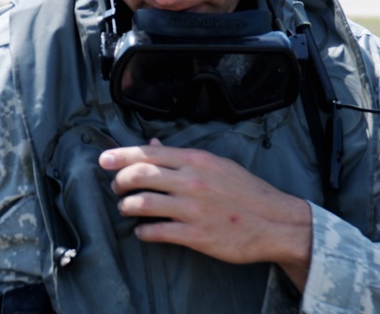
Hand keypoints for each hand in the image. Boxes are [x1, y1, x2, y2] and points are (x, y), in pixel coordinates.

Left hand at [100, 138, 312, 290]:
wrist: (277, 223)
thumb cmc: (247, 191)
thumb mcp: (217, 165)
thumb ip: (182, 156)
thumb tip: (153, 145)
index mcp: (196, 160)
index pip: (148, 153)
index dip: (120, 156)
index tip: (102, 160)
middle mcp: (192, 181)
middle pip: (139, 175)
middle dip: (119, 181)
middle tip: (116, 187)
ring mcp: (193, 209)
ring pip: (142, 203)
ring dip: (126, 206)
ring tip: (125, 208)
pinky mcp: (196, 236)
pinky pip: (157, 232)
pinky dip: (143, 232)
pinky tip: (142, 231)